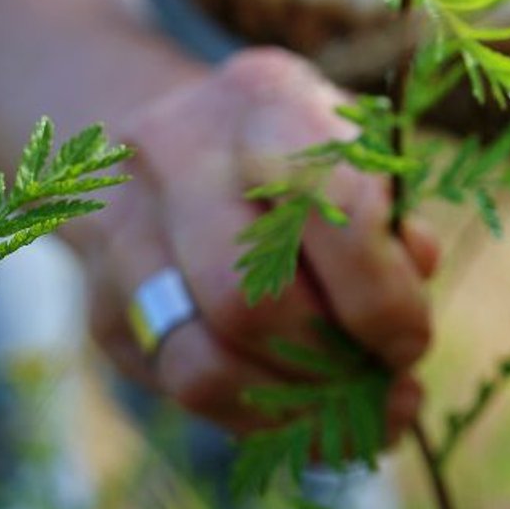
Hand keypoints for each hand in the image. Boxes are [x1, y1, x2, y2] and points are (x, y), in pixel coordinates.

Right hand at [77, 48, 438, 440]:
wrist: (174, 138)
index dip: (382, 299)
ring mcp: (123, 224)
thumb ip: (393, 230)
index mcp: (269, 97)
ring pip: (203, 356)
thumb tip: (401, 332)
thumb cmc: (299, 153)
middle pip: (251, 296)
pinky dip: (248, 411)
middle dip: (329, 361)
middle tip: (377, 385)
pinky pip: (176, 383)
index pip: (332, 209)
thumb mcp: (358, 158)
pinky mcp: (99, 299)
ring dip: (288, 401)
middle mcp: (180, 149)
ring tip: (341, 406)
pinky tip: (290, 403)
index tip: (409, 345)